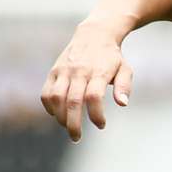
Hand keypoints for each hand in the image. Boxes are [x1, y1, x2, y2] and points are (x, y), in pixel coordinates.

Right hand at [41, 20, 133, 141]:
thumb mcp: (125, 69)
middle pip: (73, 101)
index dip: (96, 115)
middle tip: (76, 138)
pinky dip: (49, 107)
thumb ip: (124, 86)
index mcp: (98, 72)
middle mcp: (79, 71)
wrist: (94, 34)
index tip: (101, 125)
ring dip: (59, 117)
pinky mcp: (54, 71)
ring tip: (67, 126)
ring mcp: (64, 70)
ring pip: (56, 98)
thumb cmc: (111, 57)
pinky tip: (57, 114)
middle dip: (73, 124)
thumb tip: (122, 104)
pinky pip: (46, 92)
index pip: (94, 97)